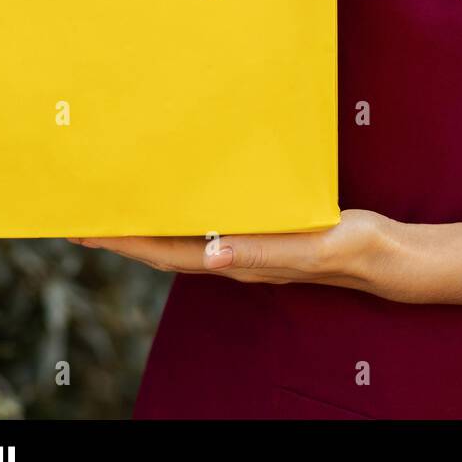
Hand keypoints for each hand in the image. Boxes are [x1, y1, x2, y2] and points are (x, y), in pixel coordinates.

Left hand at [70, 209, 396, 289]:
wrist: (380, 255)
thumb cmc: (347, 248)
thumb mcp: (309, 246)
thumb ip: (262, 251)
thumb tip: (211, 255)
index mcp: (237, 260)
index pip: (165, 253)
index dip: (124, 242)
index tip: (85, 230)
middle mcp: (232, 258)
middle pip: (162, 248)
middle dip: (121, 236)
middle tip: (81, 217)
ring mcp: (245, 248)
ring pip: (181, 240)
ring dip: (147, 228)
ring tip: (118, 208)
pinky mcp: (260, 234)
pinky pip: (206, 227)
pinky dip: (181, 217)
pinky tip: (180, 201)